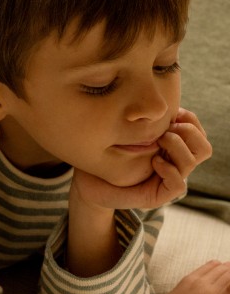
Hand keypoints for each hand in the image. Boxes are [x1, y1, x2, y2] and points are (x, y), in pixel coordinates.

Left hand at [72, 107, 211, 211]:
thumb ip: (144, 117)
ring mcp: (168, 179)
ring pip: (193, 162)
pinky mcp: (159, 195)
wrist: (89, 180)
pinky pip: (178, 184)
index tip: (171, 112)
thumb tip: (156, 98)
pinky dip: (169, 170)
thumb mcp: (126, 129)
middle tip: (165, 128)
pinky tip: (154, 161)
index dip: (189, 119)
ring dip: (177, 146)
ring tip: (158, 140)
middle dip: (187, 132)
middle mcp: (174, 163)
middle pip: (204, 148)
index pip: (197, 132)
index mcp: (172, 146)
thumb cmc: (105, 151)